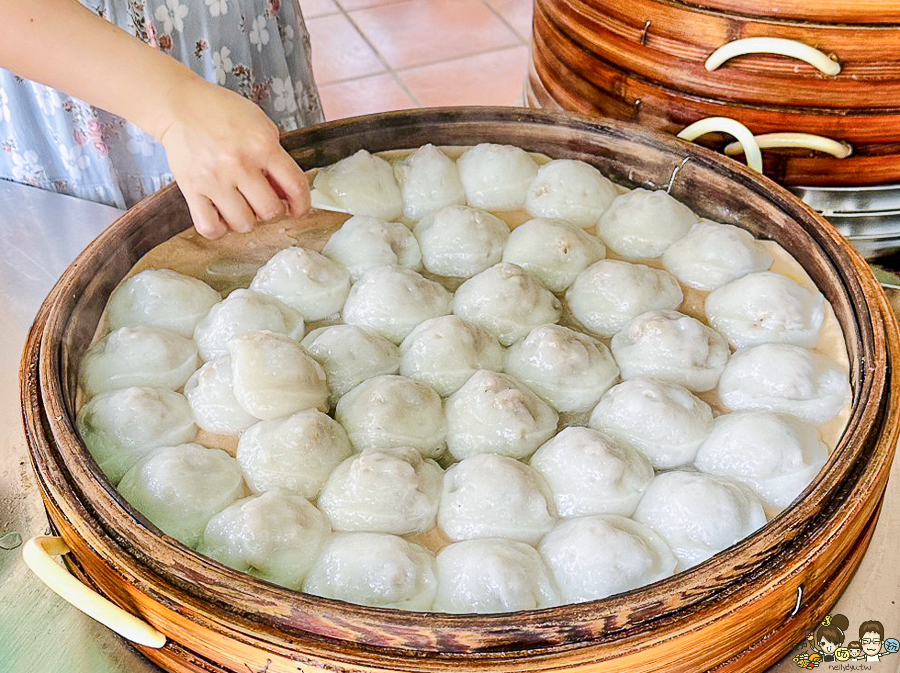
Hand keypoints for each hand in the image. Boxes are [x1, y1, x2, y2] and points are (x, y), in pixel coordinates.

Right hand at [153, 75, 309, 237]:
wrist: (181, 106)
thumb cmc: (222, 114)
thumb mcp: (261, 126)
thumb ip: (277, 159)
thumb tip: (287, 195)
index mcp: (262, 146)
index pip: (295, 186)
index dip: (302, 205)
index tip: (299, 210)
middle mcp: (239, 164)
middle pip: (271, 211)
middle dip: (273, 212)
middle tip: (264, 203)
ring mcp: (214, 179)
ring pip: (244, 223)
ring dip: (247, 220)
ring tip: (241, 206)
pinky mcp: (191, 189)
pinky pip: (210, 227)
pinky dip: (218, 229)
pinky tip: (221, 215)